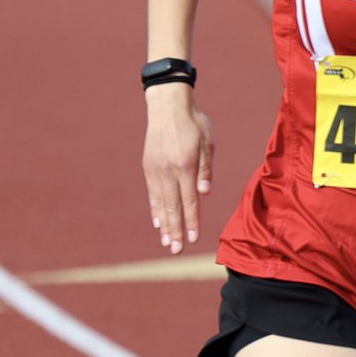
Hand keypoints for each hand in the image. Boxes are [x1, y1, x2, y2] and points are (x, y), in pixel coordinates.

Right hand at [142, 88, 214, 254]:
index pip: (189, 200)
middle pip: (172, 207)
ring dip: (164, 225)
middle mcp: (168, 171)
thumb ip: (205, 168)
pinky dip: (155, 209)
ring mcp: (155, 170)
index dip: (191, 221)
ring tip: (167, 243)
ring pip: (160, 203)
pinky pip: (152, 193)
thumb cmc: (194, 122)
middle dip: (176, 230)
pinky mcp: (148, 166)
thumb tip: (204, 193)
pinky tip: (158, 222)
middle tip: (177, 250)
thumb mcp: (207, 141)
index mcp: (185, 165)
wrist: (167, 105)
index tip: (194, 239)